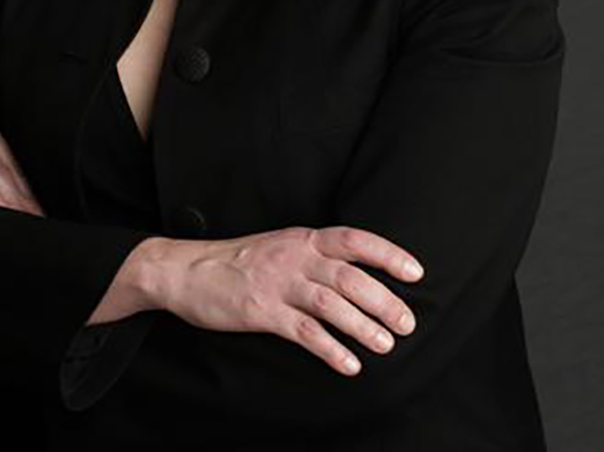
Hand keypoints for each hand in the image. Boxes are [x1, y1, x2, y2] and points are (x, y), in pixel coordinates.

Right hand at [152, 225, 422, 375]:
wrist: (187, 270)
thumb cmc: (239, 261)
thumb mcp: (281, 245)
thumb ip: (314, 256)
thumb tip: (359, 275)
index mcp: (303, 238)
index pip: (354, 239)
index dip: (388, 254)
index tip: (416, 272)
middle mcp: (294, 256)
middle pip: (350, 277)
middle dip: (384, 300)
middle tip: (406, 324)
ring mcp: (278, 283)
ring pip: (331, 304)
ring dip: (363, 326)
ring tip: (385, 346)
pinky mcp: (261, 311)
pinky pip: (304, 332)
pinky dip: (330, 349)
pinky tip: (349, 364)